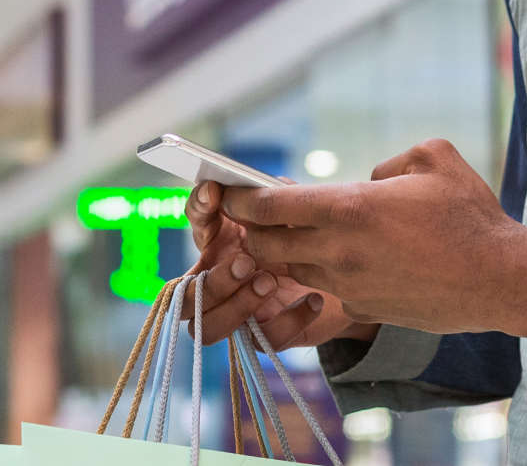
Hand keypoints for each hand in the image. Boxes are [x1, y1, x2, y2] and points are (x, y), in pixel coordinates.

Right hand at [182, 180, 380, 347]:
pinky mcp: (263, 334)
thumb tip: (250, 187)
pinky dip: (288, 320)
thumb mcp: (293, 209)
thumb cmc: (308, 237)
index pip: (196, 220)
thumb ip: (271, 197)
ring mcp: (236, 312)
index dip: (198, 208)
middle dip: (213, 281)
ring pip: (206, 327)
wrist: (343, 275)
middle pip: (183, 295)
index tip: (215, 195)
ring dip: (236, 306)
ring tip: (270, 282)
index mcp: (221, 239)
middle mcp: (218, 279)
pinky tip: (314, 299)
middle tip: (248, 262)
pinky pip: (263, 340)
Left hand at [221, 139, 526, 337]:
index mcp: (350, 208)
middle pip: (267, 246)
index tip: (230, 193)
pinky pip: (330, 288)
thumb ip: (389, 161)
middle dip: (255, 231)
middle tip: (261, 216)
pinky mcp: (363, 309)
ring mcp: (349, 285)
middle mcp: (340, 251)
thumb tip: (369, 180)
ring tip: (305, 233)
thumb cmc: (470, 215)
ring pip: (294, 270)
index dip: (243, 200)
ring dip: (290, 252)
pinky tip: (355, 260)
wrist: (500, 279)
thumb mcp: (433, 158)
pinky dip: (329, 273)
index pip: (271, 207)